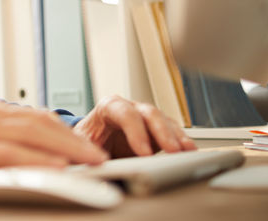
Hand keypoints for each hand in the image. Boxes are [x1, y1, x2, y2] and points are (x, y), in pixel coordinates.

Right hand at [0, 99, 107, 186]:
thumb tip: (20, 155)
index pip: (34, 117)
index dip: (64, 130)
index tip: (84, 144)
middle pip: (40, 123)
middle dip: (74, 138)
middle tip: (98, 154)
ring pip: (33, 134)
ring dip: (66, 147)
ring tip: (89, 160)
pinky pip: (12, 153)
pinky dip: (37, 159)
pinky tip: (56, 166)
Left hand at [73, 95, 196, 157]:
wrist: (89, 144)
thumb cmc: (84, 141)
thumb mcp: (78, 144)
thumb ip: (84, 149)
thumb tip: (94, 160)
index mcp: (108, 107)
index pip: (124, 112)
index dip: (135, 131)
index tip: (143, 152)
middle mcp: (130, 108)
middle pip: (149, 114)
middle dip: (161, 132)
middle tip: (171, 151)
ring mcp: (145, 119)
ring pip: (164, 122)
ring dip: (176, 136)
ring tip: (186, 151)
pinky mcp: (157, 132)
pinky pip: (172, 133)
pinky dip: (181, 142)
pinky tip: (189, 152)